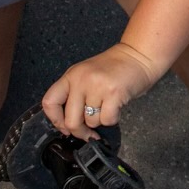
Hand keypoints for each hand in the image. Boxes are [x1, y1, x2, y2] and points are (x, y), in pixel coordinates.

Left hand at [40, 42, 161, 138]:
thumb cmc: (114, 68)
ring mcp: (97, 86)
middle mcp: (81, 80)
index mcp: (71, 75)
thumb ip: (75, 94)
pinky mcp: (113, 93)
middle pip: (70, 120)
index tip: (65, 127)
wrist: (138, 56)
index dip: (56, 120)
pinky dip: (113, 119)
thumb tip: (69, 124)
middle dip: (80, 132)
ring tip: (107, 107)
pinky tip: (116, 108)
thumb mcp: (86, 75)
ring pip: (91, 122)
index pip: (50, 102)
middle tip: (88, 133)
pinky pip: (107, 120)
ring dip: (100, 121)